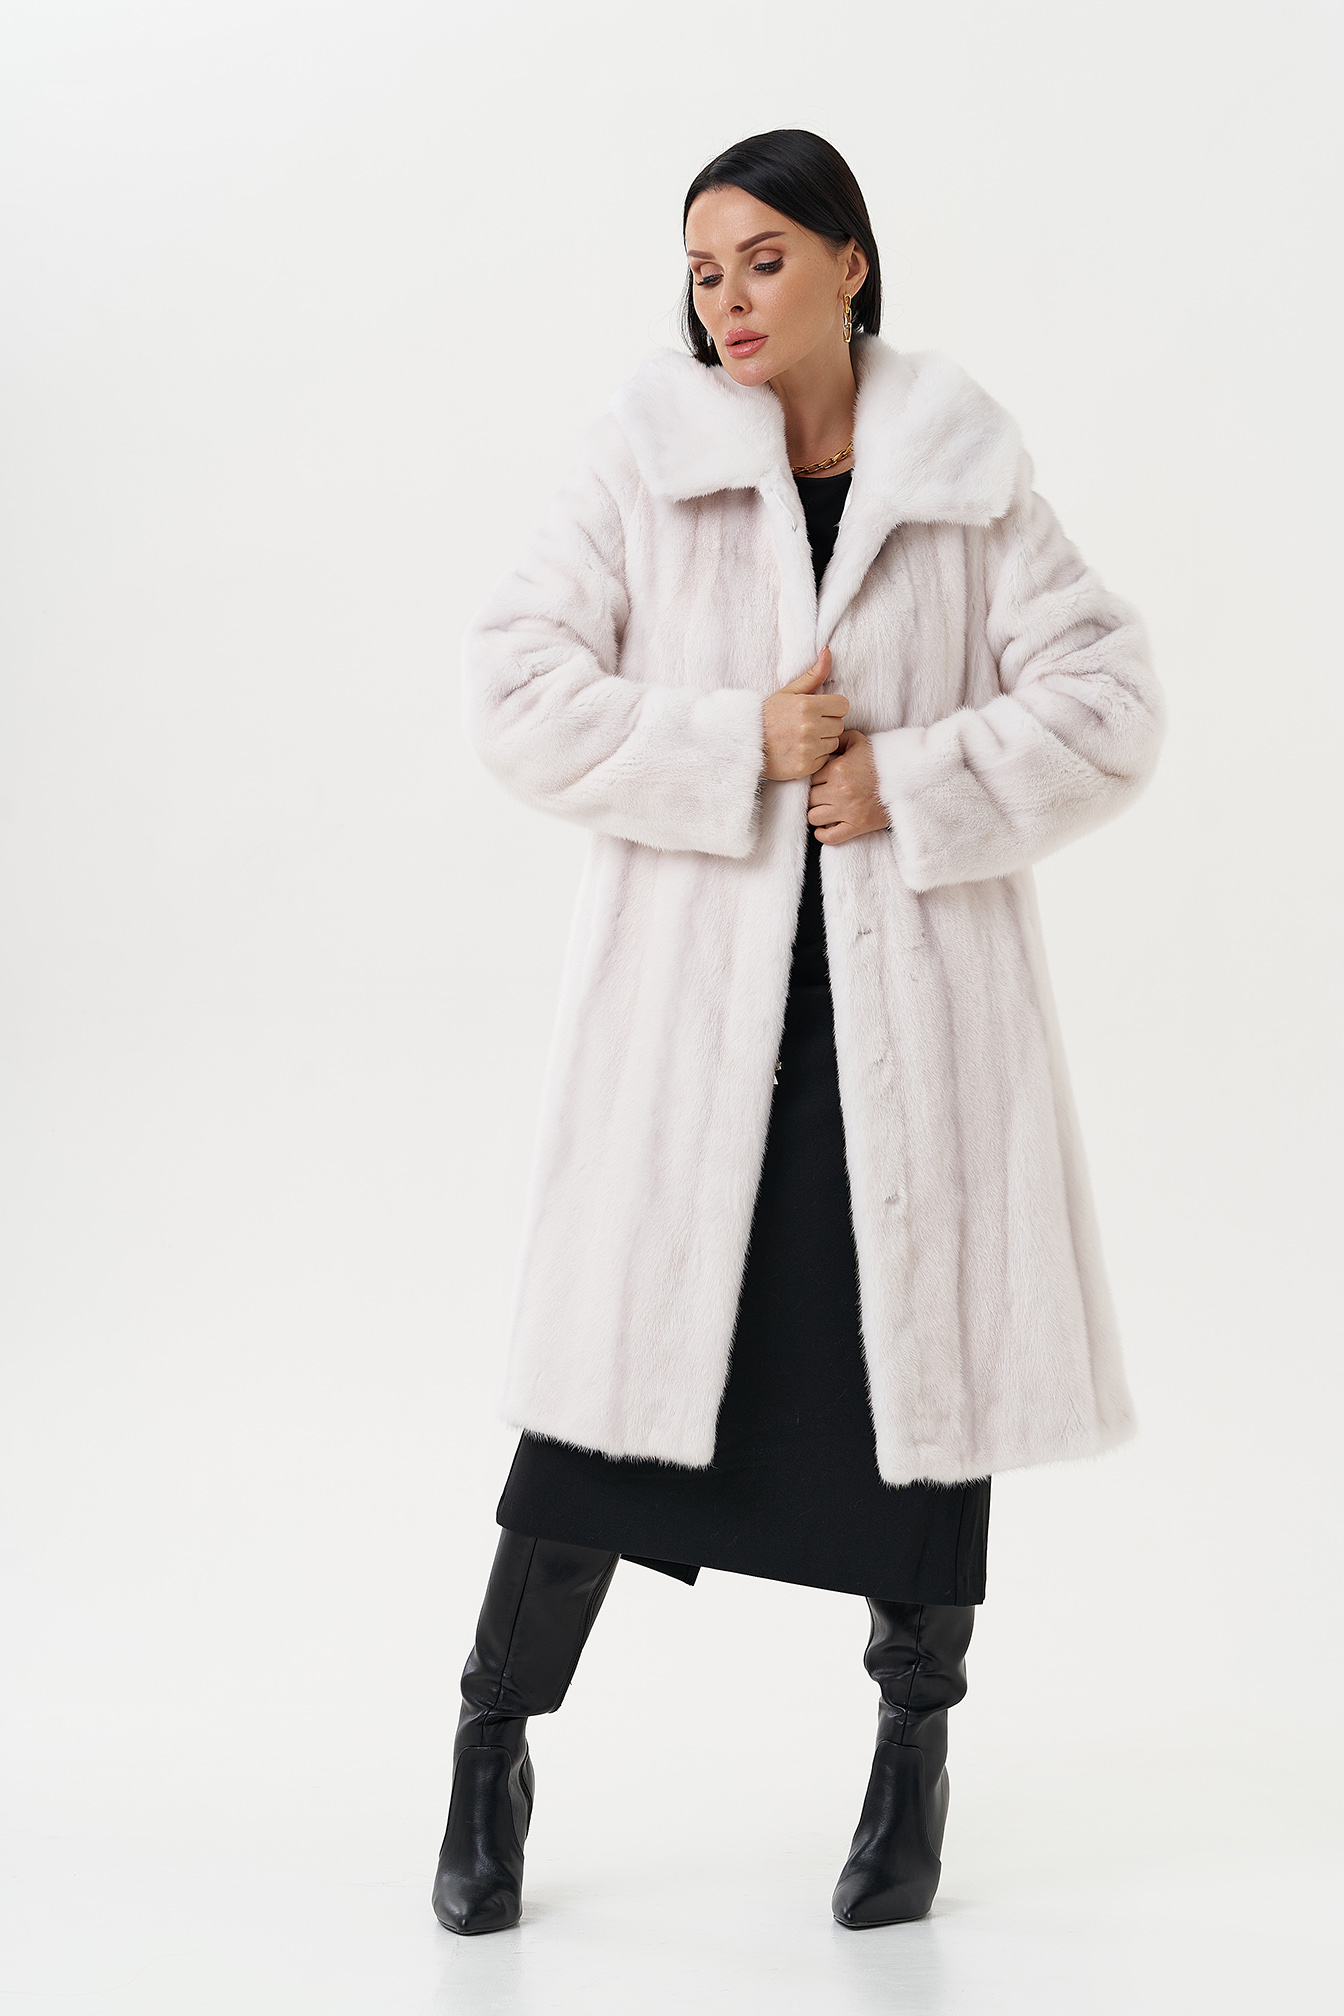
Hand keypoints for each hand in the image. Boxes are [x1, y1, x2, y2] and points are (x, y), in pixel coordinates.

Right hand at [761, 646, 849, 780]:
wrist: (746, 744)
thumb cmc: (769, 716)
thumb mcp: (789, 692)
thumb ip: (813, 674)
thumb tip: (827, 650)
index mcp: (807, 706)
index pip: (843, 705)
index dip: (832, 708)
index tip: (818, 710)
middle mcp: (809, 727)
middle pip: (839, 725)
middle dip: (827, 724)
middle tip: (807, 725)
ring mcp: (807, 748)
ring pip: (834, 743)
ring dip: (823, 741)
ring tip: (803, 738)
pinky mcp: (805, 766)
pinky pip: (825, 759)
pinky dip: (816, 757)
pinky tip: (800, 751)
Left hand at [808, 729, 890, 844]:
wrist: (907, 779)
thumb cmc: (883, 761)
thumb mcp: (861, 742)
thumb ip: (840, 739)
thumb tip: (825, 743)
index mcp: (838, 770)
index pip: (810, 778)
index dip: (814, 780)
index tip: (820, 781)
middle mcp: (839, 791)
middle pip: (810, 798)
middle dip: (814, 796)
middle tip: (822, 794)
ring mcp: (848, 811)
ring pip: (814, 817)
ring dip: (817, 813)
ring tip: (825, 808)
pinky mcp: (857, 826)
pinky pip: (829, 837)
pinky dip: (823, 834)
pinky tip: (825, 827)